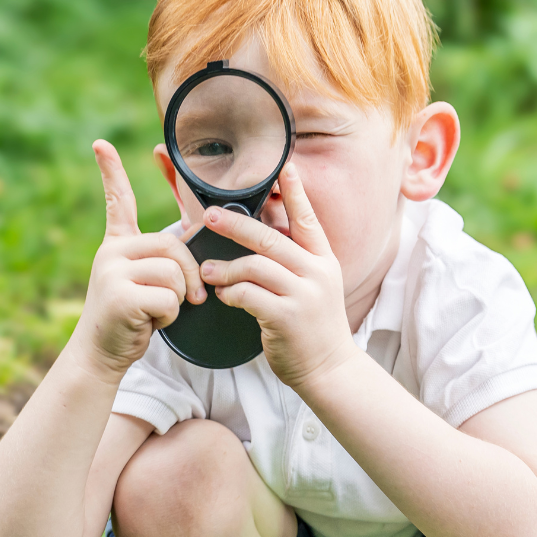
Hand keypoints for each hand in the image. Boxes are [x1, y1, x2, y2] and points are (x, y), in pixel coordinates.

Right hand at [74, 140, 204, 376]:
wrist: (102, 354)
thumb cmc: (133, 318)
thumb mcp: (148, 282)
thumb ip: (165, 262)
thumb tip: (199, 251)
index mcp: (119, 245)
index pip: (119, 202)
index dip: (111, 172)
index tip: (101, 144)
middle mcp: (112, 252)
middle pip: (174, 247)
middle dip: (189, 277)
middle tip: (185, 300)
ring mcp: (112, 271)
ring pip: (175, 274)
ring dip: (178, 301)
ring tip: (155, 311)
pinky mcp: (119, 294)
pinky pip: (168, 298)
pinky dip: (169, 316)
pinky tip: (149, 322)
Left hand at [199, 162, 359, 389]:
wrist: (329, 370)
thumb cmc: (313, 329)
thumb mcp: (315, 289)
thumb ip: (294, 265)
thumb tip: (259, 240)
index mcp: (324, 261)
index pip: (308, 219)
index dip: (296, 192)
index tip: (286, 166)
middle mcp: (316, 273)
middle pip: (269, 238)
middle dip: (235, 224)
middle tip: (209, 217)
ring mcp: (303, 294)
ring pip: (253, 266)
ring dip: (224, 268)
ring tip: (207, 272)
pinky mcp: (286, 316)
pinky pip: (247, 295)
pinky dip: (229, 293)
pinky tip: (223, 296)